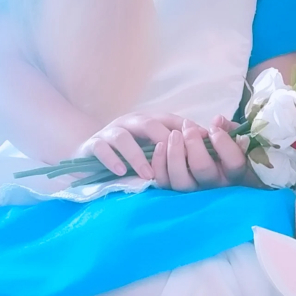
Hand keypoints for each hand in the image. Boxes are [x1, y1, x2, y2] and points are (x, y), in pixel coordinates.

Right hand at [76, 112, 205, 179]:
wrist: (88, 155)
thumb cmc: (128, 154)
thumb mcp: (153, 149)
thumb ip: (176, 147)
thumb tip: (207, 143)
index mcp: (147, 122)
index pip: (170, 120)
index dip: (187, 128)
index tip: (203, 142)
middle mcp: (129, 123)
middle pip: (148, 124)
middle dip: (164, 140)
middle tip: (177, 159)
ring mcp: (109, 133)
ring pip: (123, 137)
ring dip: (138, 156)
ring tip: (149, 175)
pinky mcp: (91, 146)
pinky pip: (101, 149)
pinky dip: (111, 160)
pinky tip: (122, 172)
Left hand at [152, 115, 247, 191]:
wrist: (205, 165)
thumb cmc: (221, 149)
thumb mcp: (230, 137)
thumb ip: (227, 128)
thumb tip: (217, 121)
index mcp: (232, 173)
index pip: (234, 163)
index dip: (223, 143)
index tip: (214, 129)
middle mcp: (214, 185)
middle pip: (203, 169)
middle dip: (193, 144)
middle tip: (188, 127)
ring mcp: (193, 191)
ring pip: (181, 181)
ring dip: (174, 154)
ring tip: (174, 135)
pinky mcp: (174, 192)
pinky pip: (164, 182)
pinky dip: (159, 163)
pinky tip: (160, 145)